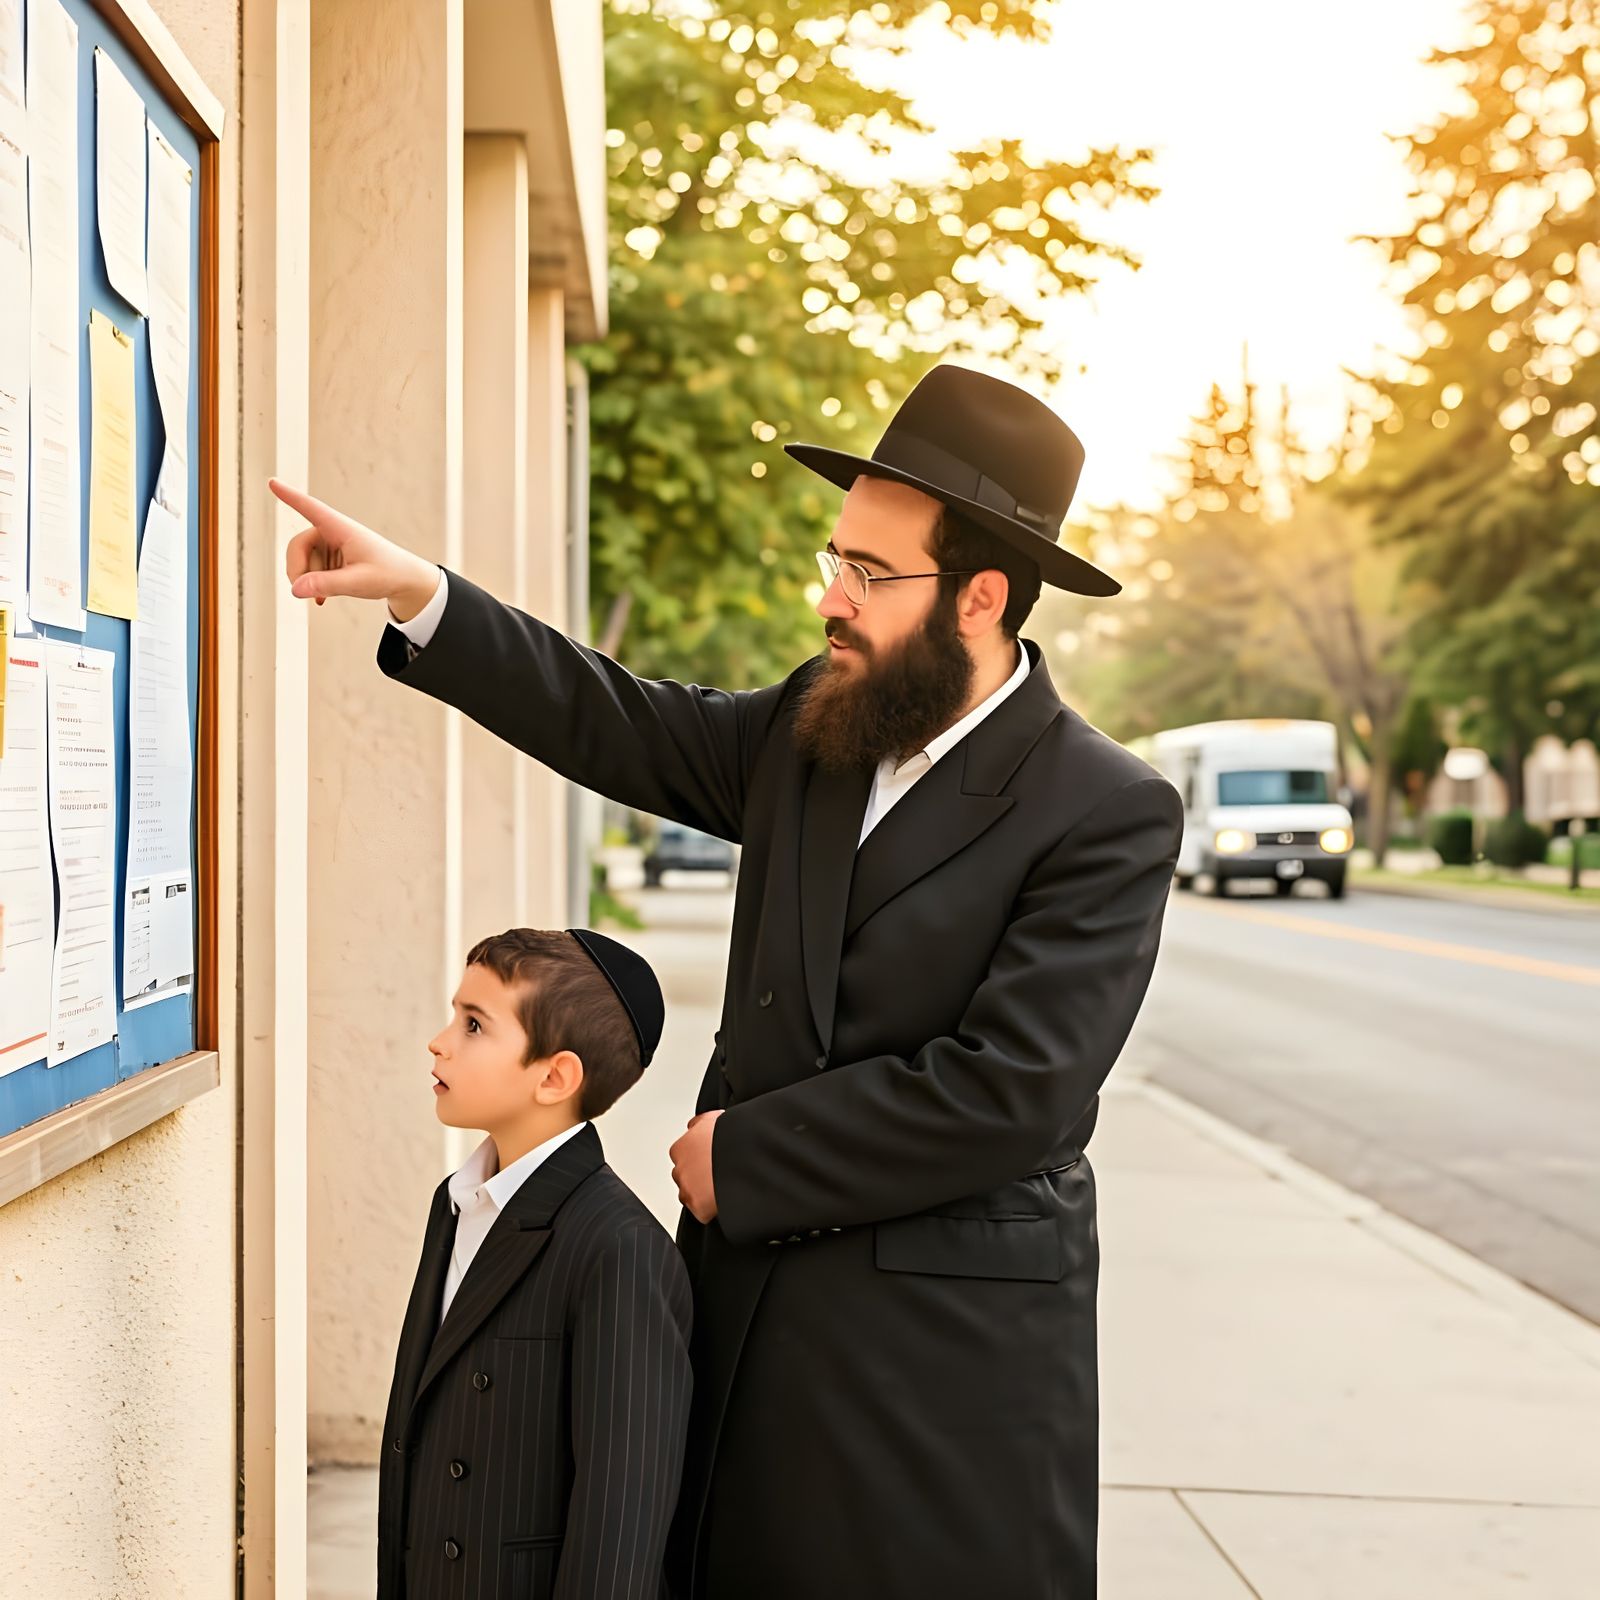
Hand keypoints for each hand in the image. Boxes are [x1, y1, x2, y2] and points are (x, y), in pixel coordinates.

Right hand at [270, 478, 439, 618]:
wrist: (403, 580)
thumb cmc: (387, 574)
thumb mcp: (359, 582)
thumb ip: (328, 584)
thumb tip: (296, 589)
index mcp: (341, 529)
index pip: (311, 509)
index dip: (290, 496)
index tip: (272, 482)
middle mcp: (333, 532)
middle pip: (298, 545)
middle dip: (297, 569)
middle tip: (304, 593)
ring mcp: (330, 545)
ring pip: (302, 560)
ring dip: (307, 579)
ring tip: (323, 597)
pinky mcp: (331, 557)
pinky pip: (310, 568)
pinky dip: (312, 583)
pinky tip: (321, 599)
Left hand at [670, 1111, 722, 1223]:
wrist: (744, 1156)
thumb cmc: (732, 1137)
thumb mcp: (713, 1118)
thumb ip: (699, 1123)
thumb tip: (693, 1126)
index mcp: (681, 1147)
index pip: (682, 1156)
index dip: (699, 1157)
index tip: (711, 1159)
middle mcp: (680, 1168)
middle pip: (686, 1175)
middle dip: (698, 1176)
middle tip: (718, 1173)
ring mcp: (687, 1189)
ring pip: (691, 1194)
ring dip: (702, 1192)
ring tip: (723, 1185)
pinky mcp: (697, 1207)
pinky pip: (702, 1212)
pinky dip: (711, 1208)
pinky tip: (725, 1196)